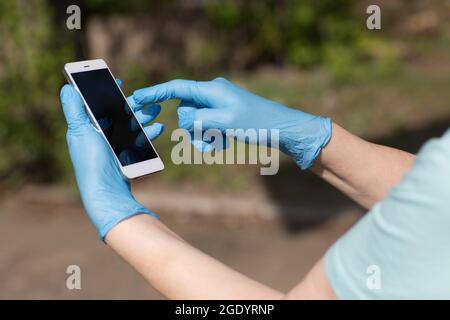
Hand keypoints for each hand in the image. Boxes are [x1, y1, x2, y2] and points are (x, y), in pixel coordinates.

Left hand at [59, 82, 161, 239]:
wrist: (108, 191)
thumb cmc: (91, 162)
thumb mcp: (80, 132)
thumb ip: (75, 109)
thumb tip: (67, 87)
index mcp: (87, 128)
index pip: (96, 105)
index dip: (105, 92)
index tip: (116, 80)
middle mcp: (101, 136)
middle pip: (117, 114)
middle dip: (132, 104)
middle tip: (144, 97)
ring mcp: (115, 146)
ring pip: (132, 125)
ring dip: (144, 116)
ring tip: (156, 110)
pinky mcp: (128, 155)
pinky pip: (140, 140)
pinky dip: (149, 133)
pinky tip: (157, 128)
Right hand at [132, 77, 331, 169]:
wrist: (281, 129)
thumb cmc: (256, 123)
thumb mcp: (223, 122)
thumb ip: (196, 119)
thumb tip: (182, 117)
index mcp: (211, 90)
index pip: (176, 88)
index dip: (155, 93)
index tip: (136, 98)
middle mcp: (212, 95)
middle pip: (185, 113)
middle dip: (192, 130)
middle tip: (209, 140)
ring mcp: (218, 107)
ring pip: (195, 125)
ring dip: (202, 139)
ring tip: (218, 145)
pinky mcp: (223, 118)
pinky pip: (206, 130)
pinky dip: (210, 140)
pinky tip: (222, 144)